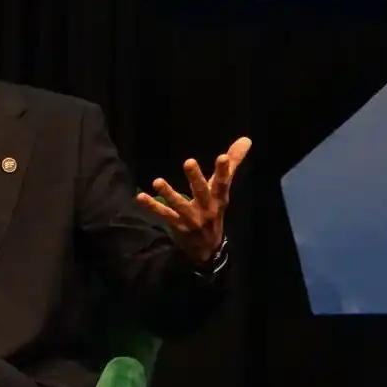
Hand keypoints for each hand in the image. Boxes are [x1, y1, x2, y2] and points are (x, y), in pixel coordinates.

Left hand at [135, 136, 252, 265]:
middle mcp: (206, 208)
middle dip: (195, 178)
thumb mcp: (222, 189)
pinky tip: (140, 196)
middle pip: (201, 192)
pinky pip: (163, 215)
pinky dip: (152, 206)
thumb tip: (246, 139)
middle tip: (188, 161)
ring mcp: (191, 219)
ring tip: (157, 181)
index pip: (223, 182)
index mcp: (218, 198)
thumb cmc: (214, 210)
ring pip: (179, 205)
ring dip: (168, 193)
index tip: (223, 157)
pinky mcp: (177, 226)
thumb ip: (232, 163)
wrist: (207, 248)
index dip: (224, 170)